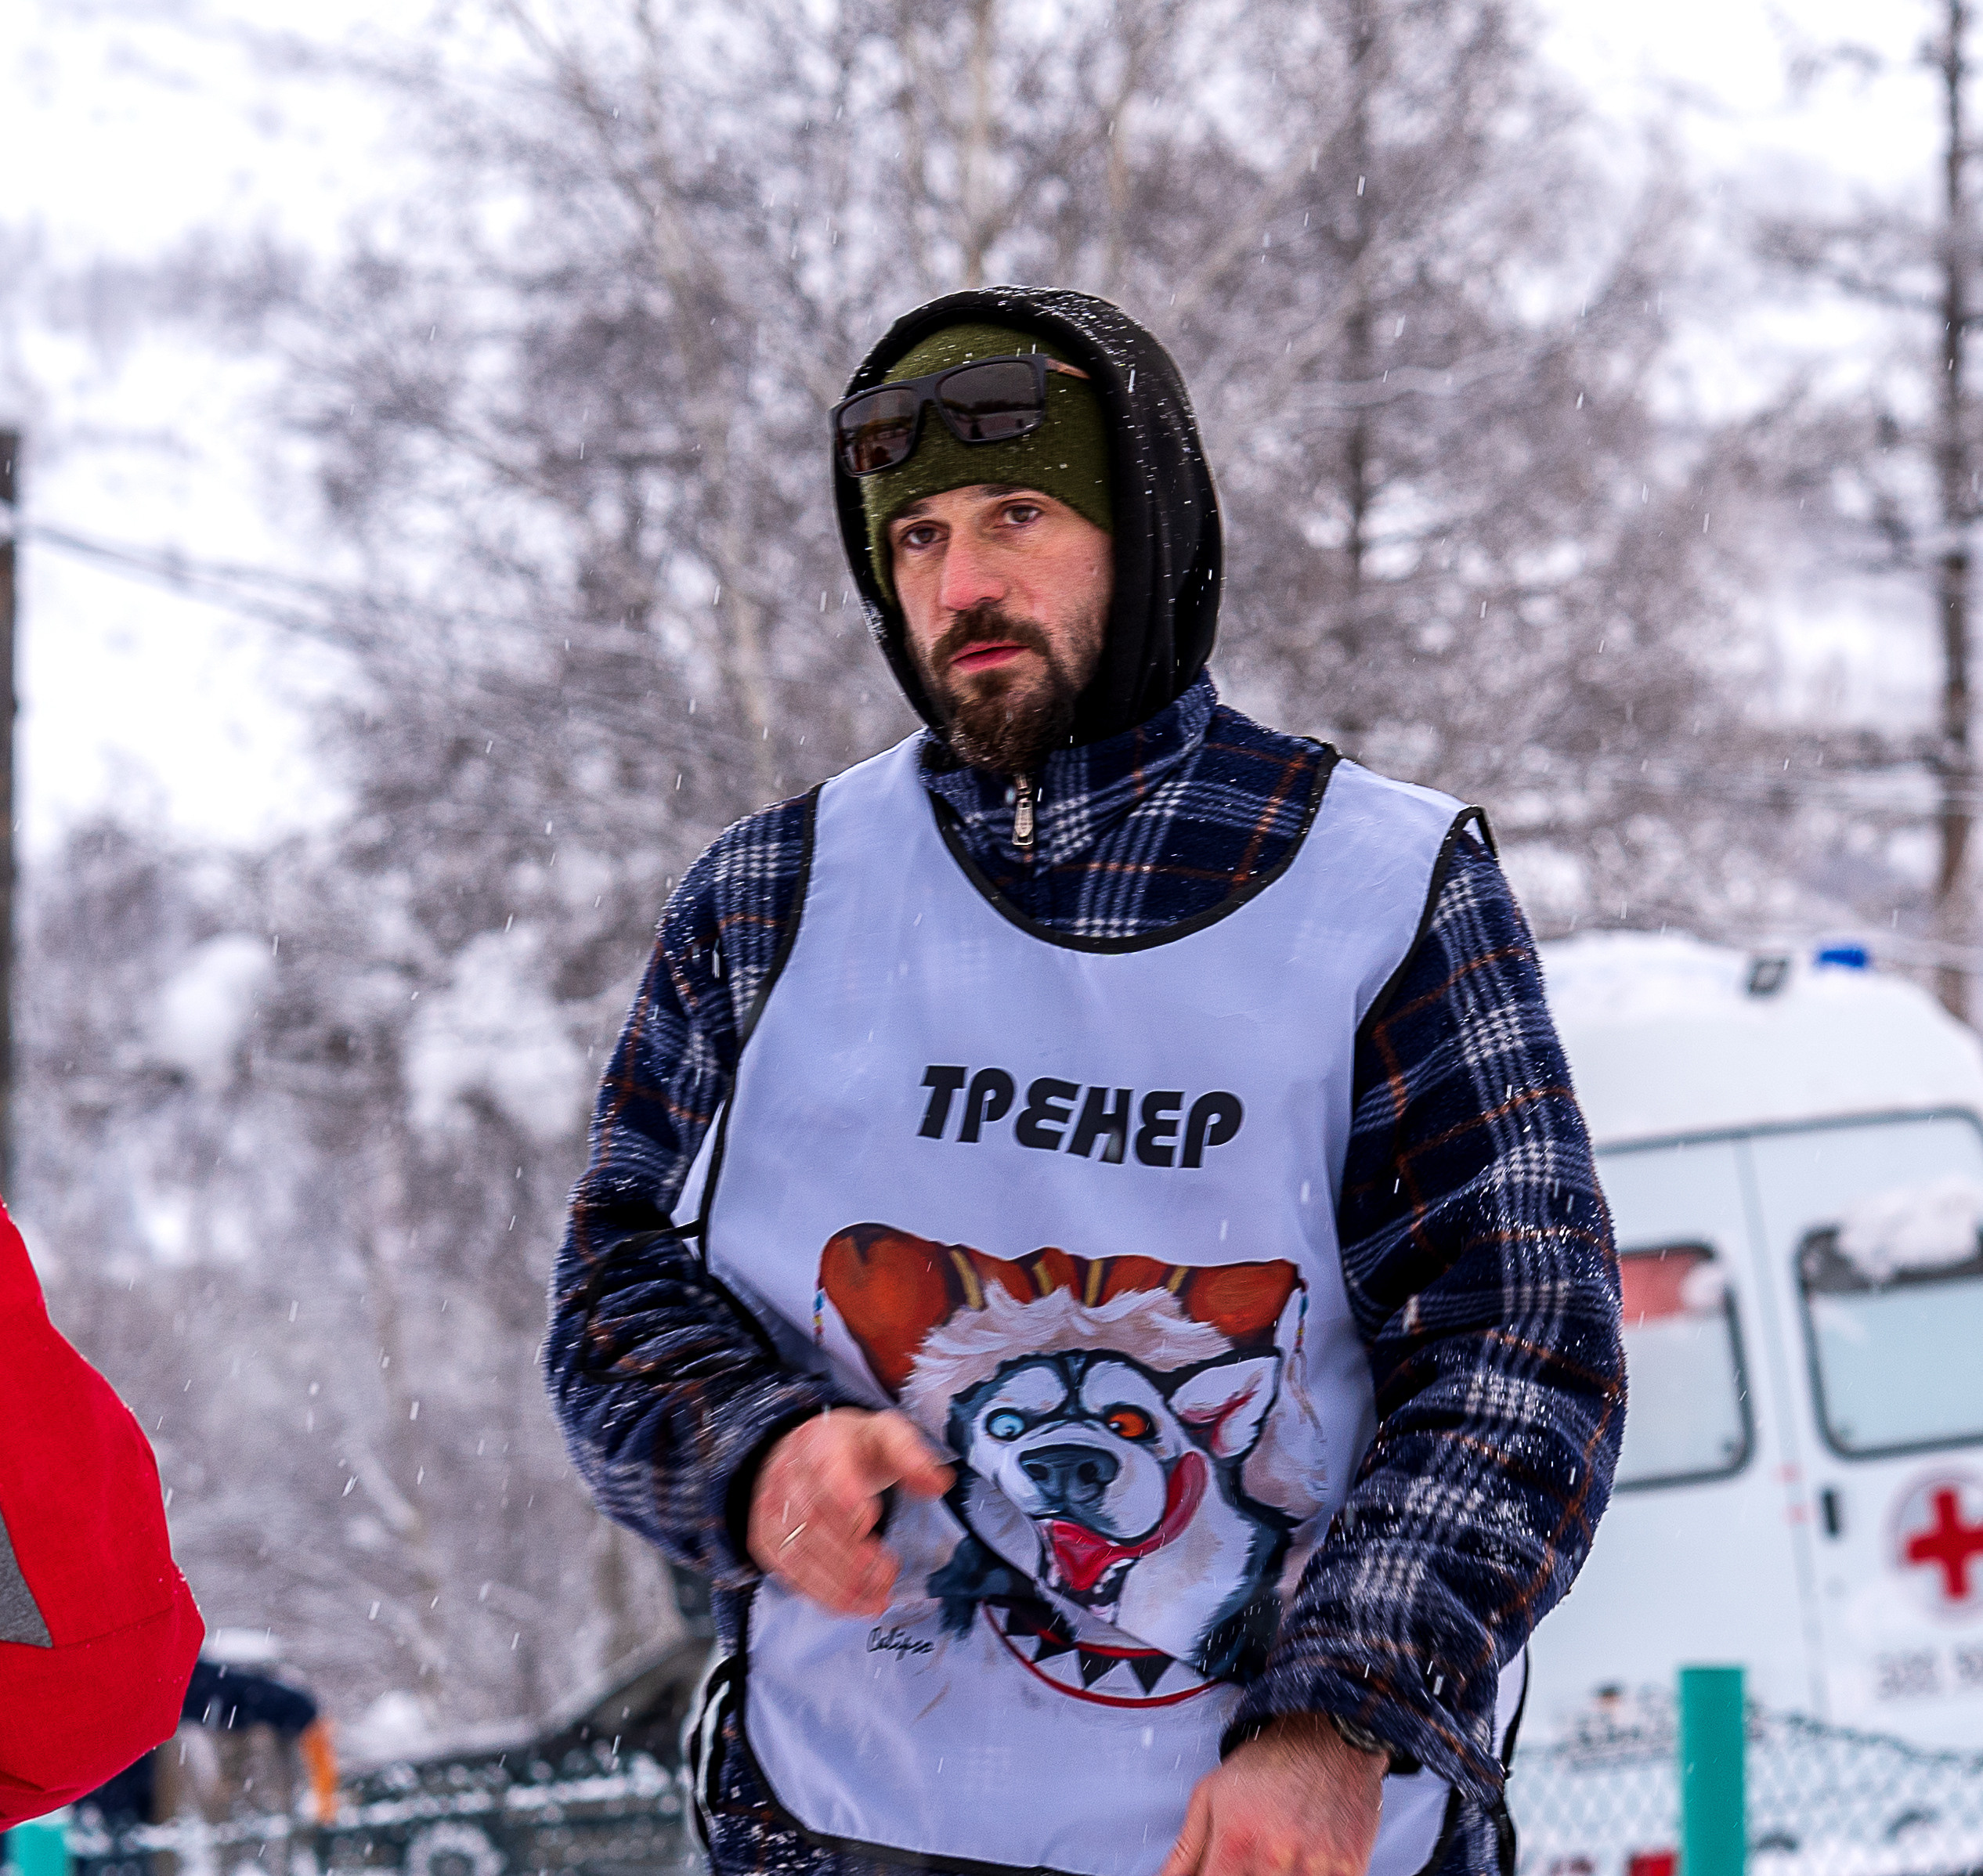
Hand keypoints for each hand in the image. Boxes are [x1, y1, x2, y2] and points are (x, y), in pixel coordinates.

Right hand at [748, 1408, 953, 1616]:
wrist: (801, 1452)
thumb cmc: (852, 1449)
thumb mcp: (885, 1436)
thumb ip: (912, 1456)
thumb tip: (939, 1483)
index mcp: (820, 1441)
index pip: (825, 1468)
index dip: (844, 1496)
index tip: (871, 1520)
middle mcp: (787, 1473)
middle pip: (813, 1519)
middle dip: (851, 1554)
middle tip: (888, 1573)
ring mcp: (771, 1508)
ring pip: (799, 1552)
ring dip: (840, 1583)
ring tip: (878, 1598)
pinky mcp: (765, 1538)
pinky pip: (789, 1572)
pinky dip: (822, 1594)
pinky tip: (854, 1604)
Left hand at [1161, 1714, 1384, 1875]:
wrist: (1326, 1733)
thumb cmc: (1269, 1762)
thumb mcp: (1212, 1794)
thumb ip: (1187, 1848)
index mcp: (1236, 1841)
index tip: (1219, 1872)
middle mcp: (1275, 1858)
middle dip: (1245, 1874)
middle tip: (1250, 1857)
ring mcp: (1316, 1867)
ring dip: (1278, 1875)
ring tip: (1277, 1855)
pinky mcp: (1349, 1869)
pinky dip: (1309, 1875)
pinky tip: (1304, 1860)